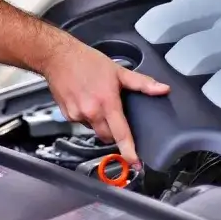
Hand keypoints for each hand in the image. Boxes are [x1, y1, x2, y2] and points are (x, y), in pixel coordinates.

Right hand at [39, 38, 169, 164]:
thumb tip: (163, 89)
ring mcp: (77, 115)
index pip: (121, 133)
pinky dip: (85, 116)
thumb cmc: (87, 61)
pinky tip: (84, 100)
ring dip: (98, 121)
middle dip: (113, 131)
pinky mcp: (67, 115)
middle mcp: (91, 112)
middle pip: (107, 136)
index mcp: (107, 102)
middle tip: (113, 113)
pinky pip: (81, 122)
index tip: (135, 163)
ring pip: (93, 129)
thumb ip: (141, 83)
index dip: (129, 151)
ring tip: (95, 100)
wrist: (57, 57)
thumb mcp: (118, 70)